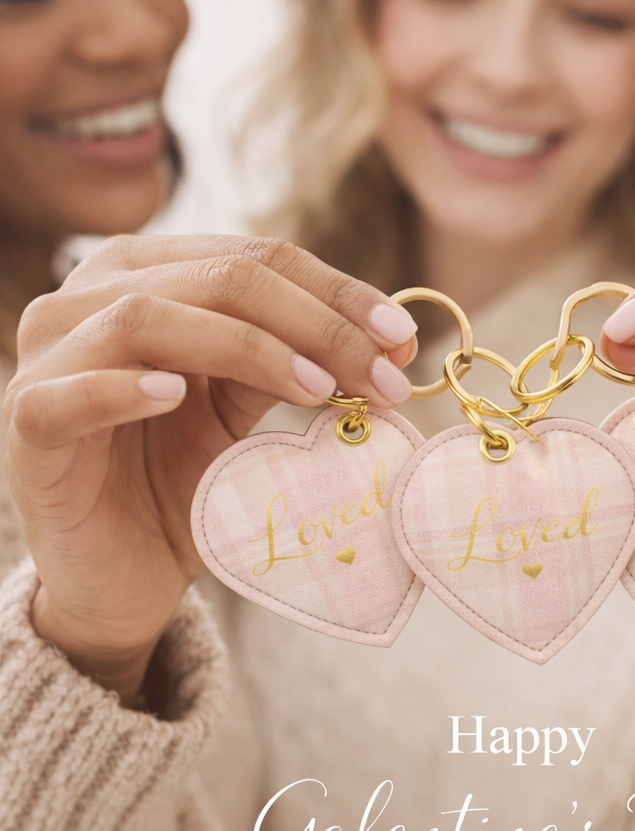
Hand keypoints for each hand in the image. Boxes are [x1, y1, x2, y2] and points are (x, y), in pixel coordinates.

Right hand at [4, 235, 418, 703]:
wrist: (124, 571)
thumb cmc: (185, 481)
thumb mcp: (245, 411)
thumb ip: (292, 364)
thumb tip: (386, 342)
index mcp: (153, 278)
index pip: (255, 259)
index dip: (337, 293)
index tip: (402, 340)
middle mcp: (94, 297)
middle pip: (216, 277)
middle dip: (315, 323)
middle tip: (382, 375)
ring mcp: (51, 356)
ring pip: (146, 316)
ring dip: (246, 348)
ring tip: (316, 388)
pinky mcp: (27, 421)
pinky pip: (69, 393)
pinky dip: (124, 388)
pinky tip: (176, 399)